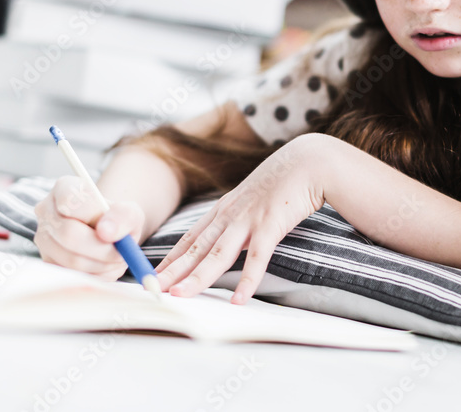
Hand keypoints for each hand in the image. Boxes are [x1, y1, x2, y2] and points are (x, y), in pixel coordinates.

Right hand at [34, 175, 146, 280]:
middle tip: (121, 253)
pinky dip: (94, 275)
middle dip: (101, 249)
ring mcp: (43, 238)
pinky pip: (71, 274)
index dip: (94, 216)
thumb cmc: (117, 220)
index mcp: (64, 188)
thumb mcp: (130, 212)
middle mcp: (46, 211)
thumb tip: (106, 233)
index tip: (113, 228)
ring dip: (101, 264)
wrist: (108, 235)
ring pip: (70, 258)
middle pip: (68, 234)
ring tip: (116, 259)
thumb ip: (123, 215)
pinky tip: (104, 266)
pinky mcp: (47, 261)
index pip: (70, 200)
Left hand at [154, 134, 326, 303]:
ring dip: (197, 277)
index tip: (155, 273)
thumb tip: (234, 239)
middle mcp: (230, 215)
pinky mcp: (270, 224)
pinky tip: (239, 299)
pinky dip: (247, 280)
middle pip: (196, 248)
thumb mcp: (253, 199)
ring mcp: (249, 219)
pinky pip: (257, 257)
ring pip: (217, 254)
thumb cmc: (284, 181)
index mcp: (224, 209)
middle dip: (173, 271)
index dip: (172, 257)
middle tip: (152, 288)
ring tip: (179, 296)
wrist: (308, 161)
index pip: (191, 238)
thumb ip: (240, 218)